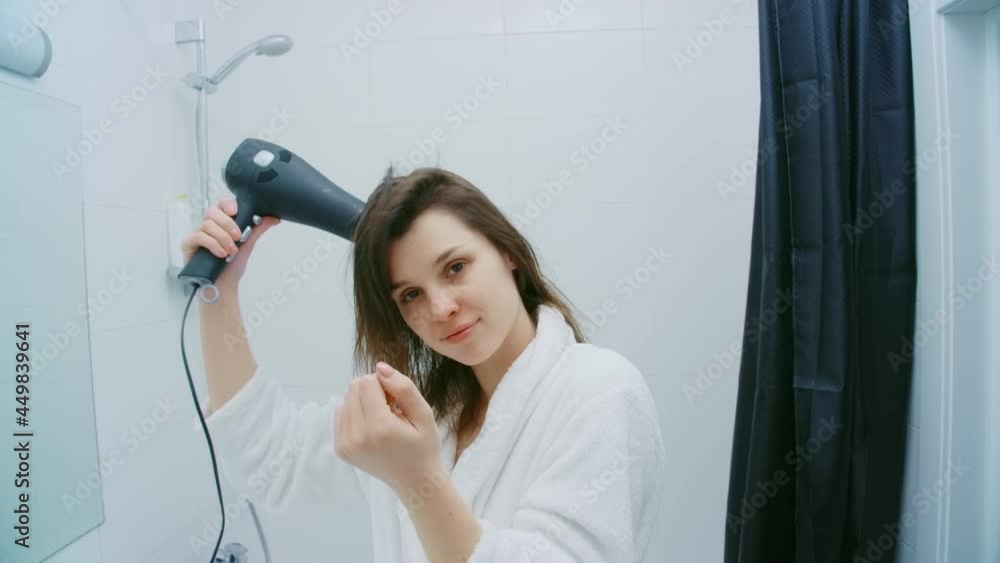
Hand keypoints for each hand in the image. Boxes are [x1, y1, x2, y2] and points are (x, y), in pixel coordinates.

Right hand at [180, 195, 279, 285]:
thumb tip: (274, 218)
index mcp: (220, 221)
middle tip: (238, 237)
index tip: (236, 212)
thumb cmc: (232, 264)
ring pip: (207, 224)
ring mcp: (196, 234)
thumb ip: (258, 228)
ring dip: (223, 238)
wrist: (224, 284)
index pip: (221, 203)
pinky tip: (221, 254)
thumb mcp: (248, 243)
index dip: (227, 203)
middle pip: (212, 211)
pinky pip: (199, 236)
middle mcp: (207, 225)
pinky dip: (213, 244)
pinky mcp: (188, 244)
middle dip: (228, 224)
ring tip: (231, 251)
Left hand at [334, 362, 442, 493]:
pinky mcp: (340, 449)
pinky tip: (371, 427)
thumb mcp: (424, 415)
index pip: (367, 383)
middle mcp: (357, 437)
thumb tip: (380, 367)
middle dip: (373, 392)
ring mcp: (345, 445)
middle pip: (354, 389)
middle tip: (391, 410)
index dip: (384, 384)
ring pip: (346, 400)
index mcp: (379, 427)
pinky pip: (340, 414)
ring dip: (363, 403)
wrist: (413, 481)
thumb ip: (404, 388)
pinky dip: (355, 414)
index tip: (397, 401)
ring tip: (382, 419)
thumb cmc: (423, 447)